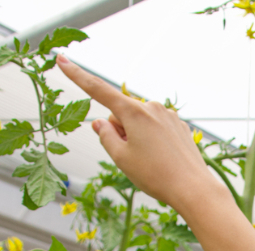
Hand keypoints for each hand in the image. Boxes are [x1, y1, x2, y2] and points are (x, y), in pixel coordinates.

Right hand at [55, 54, 222, 214]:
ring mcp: (168, 114)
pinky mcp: (179, 124)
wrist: (193, 188)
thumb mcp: (121, 158)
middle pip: (121, 113)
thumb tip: (100, 122)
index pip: (98, 90)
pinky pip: (155, 127)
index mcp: (134, 112)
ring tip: (151, 160)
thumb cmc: (156, 175)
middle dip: (120, 131)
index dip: (77, 75)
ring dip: (136, 136)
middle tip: (132, 157)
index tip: (61, 59)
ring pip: (139, 121)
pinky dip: (152, 139)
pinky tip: (163, 158)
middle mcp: (151, 106)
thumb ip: (106, 136)